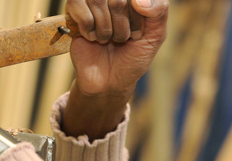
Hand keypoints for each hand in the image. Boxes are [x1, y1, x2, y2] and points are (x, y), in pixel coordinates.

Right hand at [62, 0, 168, 139]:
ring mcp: (91, 2)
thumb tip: (137, 0)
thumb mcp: (155, 36)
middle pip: (118, 0)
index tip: (137, 36)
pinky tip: (91, 37)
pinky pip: (78, 6)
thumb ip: (159, 11)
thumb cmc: (133, 57)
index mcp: (133, 0)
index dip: (138, 21)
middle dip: (122, 28)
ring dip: (105, 29)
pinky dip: (88, 27)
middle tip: (120, 40)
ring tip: (106, 40)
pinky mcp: (72, 11)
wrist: (109, 82)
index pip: (136, 0)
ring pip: (97, 0)